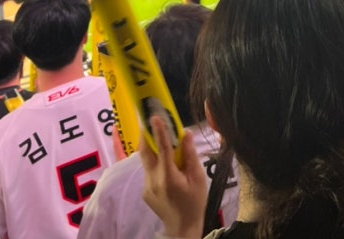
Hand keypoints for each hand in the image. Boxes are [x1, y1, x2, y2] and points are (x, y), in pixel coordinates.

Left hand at [140, 117, 205, 238]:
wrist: (182, 227)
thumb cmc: (194, 202)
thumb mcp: (198, 178)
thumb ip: (190, 155)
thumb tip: (186, 133)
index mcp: (168, 177)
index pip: (162, 148)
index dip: (158, 131)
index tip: (154, 116)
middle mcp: (153, 180)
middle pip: (145, 152)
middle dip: (146, 134)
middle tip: (148, 119)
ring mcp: (147, 186)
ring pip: (146, 160)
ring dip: (150, 146)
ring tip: (156, 134)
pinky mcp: (145, 190)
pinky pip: (148, 169)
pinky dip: (154, 160)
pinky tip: (163, 160)